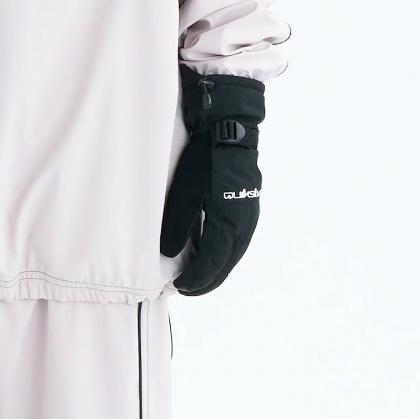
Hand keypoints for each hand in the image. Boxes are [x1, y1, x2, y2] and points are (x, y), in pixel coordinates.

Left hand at [160, 66, 265, 294]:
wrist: (230, 127)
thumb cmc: (206, 157)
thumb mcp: (185, 190)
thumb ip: (178, 224)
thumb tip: (169, 253)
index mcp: (229, 223)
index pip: (212, 263)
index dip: (196, 280)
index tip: (180, 290)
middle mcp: (244, 223)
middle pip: (226, 263)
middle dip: (208, 280)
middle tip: (188, 291)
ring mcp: (250, 213)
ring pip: (235, 252)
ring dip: (218, 268)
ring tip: (201, 277)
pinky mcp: (249, 204)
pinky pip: (239, 239)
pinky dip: (226, 252)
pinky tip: (215, 252)